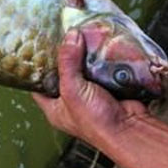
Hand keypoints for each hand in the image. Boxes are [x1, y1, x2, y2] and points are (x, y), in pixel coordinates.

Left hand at [33, 29, 149, 150]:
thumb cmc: (97, 123)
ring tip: (82, 37)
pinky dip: (102, 60)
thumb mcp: (73, 90)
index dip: (38, 68)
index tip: (40, 49)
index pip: (40, 85)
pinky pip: (102, 70)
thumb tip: (70, 37)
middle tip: (64, 38)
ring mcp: (91, 95)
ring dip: (85, 56)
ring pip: (84, 70)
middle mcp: (72, 102)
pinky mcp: (109, 89)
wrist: (130, 129)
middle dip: (65, 57)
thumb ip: (68, 62)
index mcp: (55, 108)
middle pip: (64, 74)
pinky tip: (100, 47)